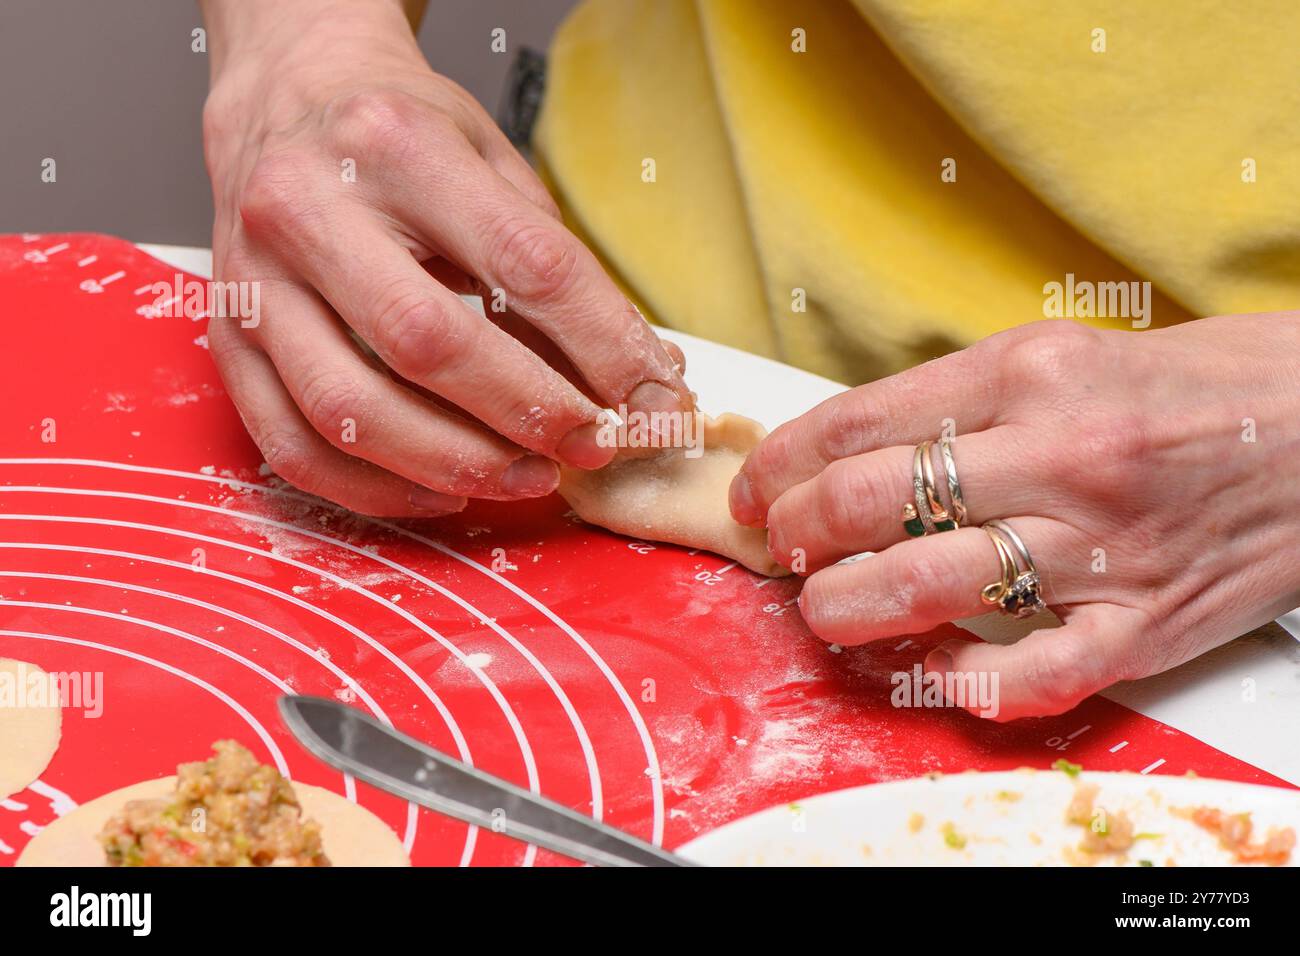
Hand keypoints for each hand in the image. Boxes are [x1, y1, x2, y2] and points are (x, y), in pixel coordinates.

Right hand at [199, 0, 689, 515]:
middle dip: (527, 412)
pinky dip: (377, 489)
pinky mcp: (226, 344)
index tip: (651, 396)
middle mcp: (307, 208)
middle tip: (590, 446)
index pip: (522, 260)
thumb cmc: (400, 137)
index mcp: (395, 145)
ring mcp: (254, 282)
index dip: (600, 343)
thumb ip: (556, 266)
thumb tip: (634, 379)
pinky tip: (442, 492)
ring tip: (526, 477)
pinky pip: (295, 447)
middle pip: (427, 342)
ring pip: (350, 408)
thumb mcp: (492, 162)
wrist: (284, 102)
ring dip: (454, 464)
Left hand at [730, 316, 1299, 719]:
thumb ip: (963, 403)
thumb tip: (852, 451)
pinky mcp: (1144, 625)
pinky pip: (1027, 677)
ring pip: (925, 586)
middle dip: (795, 534)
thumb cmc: (1194, 389)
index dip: (782, 463)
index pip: (860, 422)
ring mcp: (1101, 547)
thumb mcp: (1067, 356)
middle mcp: (1058, 455)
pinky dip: (959, 681)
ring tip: (825, 610)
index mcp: (1029, 373)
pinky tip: (933, 663)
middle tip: (780, 548)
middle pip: (869, 502)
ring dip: (846, 608)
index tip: (757, 489)